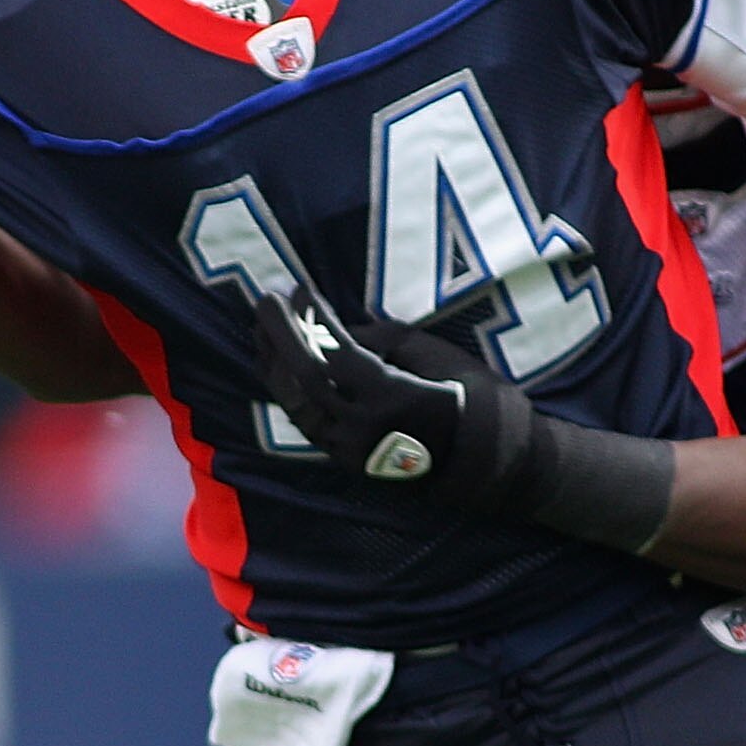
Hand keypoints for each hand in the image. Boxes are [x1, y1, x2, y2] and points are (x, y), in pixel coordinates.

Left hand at [250, 288, 537, 512]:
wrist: (483, 457)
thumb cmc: (465, 395)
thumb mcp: (427, 354)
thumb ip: (375, 340)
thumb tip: (326, 327)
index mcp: (391, 399)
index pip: (336, 354)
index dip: (314, 318)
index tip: (301, 286)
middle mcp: (364, 428)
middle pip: (305, 379)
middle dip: (280, 335)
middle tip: (267, 298)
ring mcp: (351, 449)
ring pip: (296, 404)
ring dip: (273, 362)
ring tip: (263, 326)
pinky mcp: (345, 459)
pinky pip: (304, 420)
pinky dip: (286, 388)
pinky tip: (276, 361)